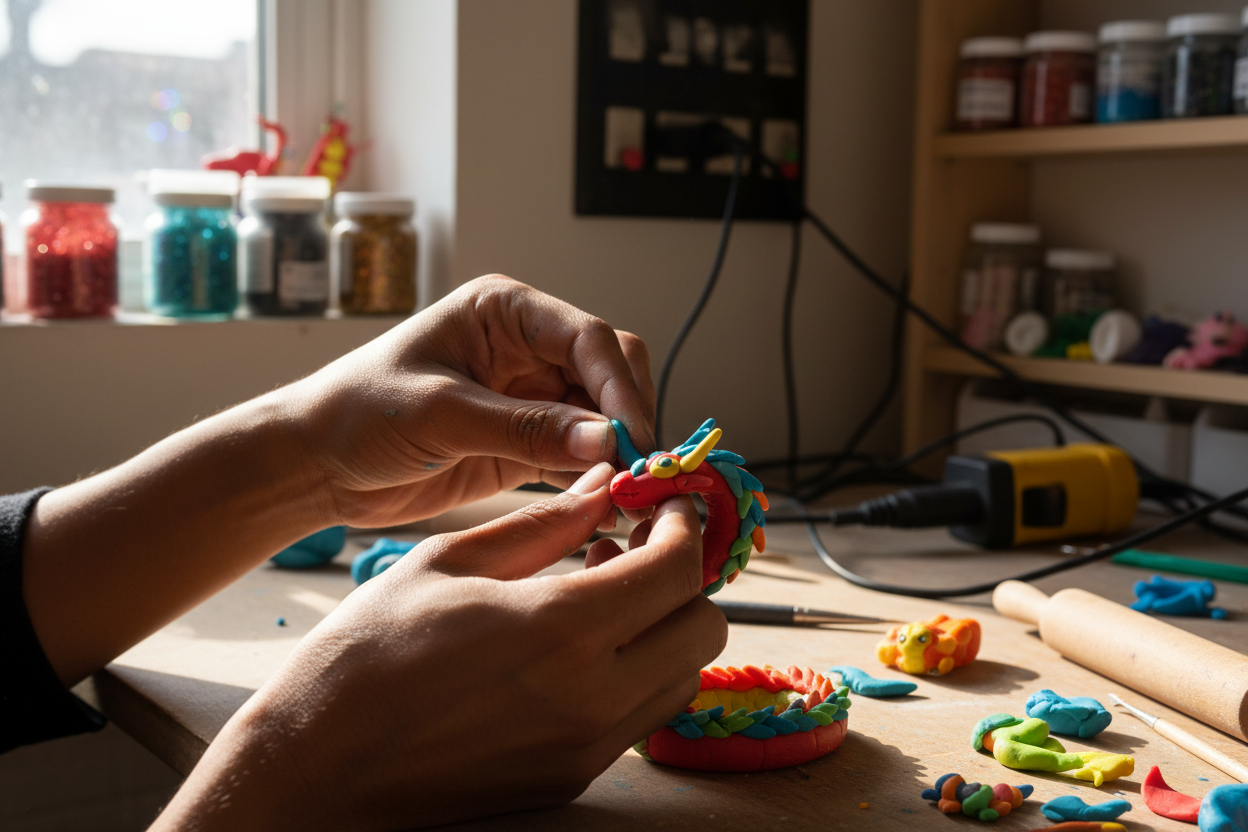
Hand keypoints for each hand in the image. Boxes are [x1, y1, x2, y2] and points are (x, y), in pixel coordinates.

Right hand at [153, 463, 726, 830]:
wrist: (315, 768)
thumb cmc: (365, 654)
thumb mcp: (448, 562)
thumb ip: (543, 524)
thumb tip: (602, 488)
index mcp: (560, 629)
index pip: (677, 569)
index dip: (682, 525)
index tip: (662, 505)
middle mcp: (592, 697)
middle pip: (704, 629)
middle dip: (683, 578)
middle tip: (630, 547)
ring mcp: (587, 747)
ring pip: (682, 677)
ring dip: (665, 627)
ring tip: (600, 594)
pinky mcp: (572, 777)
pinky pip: (640, 715)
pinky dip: (636, 671)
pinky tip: (577, 646)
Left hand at [288, 275, 656, 527]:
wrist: (314, 465)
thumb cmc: (357, 414)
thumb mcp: (439, 415)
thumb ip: (524, 428)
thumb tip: (606, 441)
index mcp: (506, 311)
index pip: (589, 339)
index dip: (620, 387)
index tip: (634, 438)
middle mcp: (528, 348)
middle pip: (611, 372)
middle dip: (630, 417)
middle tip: (640, 472)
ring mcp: (531, 396)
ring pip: (604, 417)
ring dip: (620, 452)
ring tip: (631, 495)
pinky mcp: (526, 443)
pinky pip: (580, 456)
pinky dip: (597, 478)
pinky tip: (607, 506)